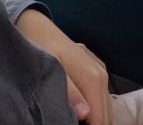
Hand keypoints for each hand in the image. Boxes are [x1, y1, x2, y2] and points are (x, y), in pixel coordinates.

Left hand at [15, 9, 110, 124]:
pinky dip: (97, 111)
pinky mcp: (95, 70)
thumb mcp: (51, 71)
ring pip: (106, 107)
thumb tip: (86, 114)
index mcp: (93, 78)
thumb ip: (70, 93)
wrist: (36, 27)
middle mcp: (101, 74)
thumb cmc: (41, 49)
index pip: (100, 117)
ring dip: (97, 119)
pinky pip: (102, 97)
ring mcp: (100, 71)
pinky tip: (85, 118)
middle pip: (107, 113)